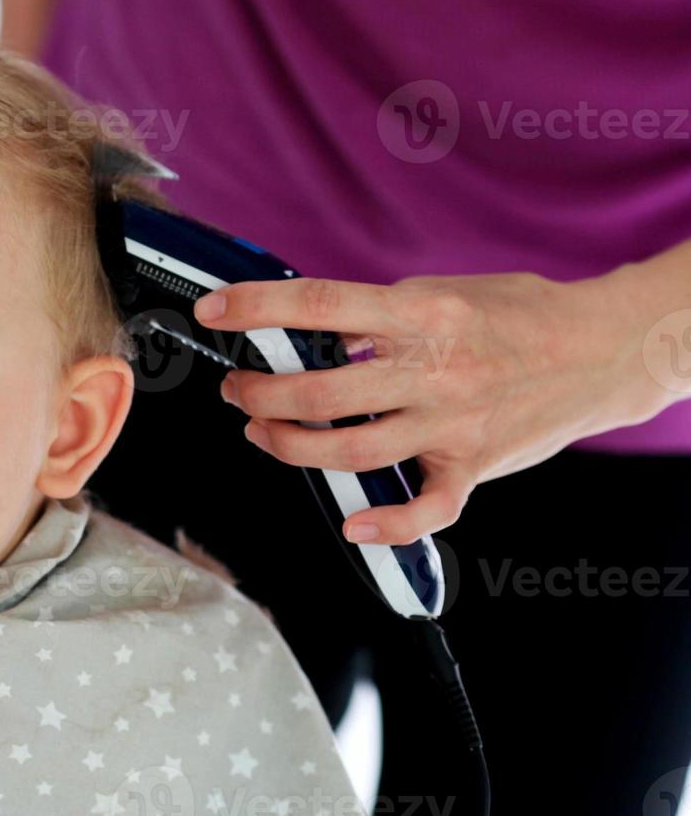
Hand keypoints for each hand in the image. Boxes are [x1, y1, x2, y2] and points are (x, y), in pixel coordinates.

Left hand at [195, 270, 667, 545]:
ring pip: (350, 453)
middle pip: (319, 394)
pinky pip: (425, 510)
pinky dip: (385, 524)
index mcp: (421, 314)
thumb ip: (376, 313)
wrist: (602, 349)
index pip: (318, 306)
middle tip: (237, 387)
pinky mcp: (473, 466)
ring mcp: (453, 424)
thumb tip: (309, 329)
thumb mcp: (441, 290)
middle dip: (259, 393)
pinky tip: (351, 521)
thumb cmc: (518, 315)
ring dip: (289, 446)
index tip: (214, 309)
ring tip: (262, 431)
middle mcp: (434, 371)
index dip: (255, 308)